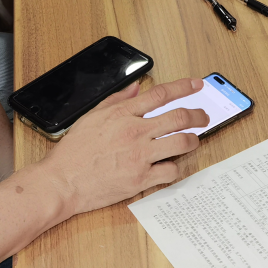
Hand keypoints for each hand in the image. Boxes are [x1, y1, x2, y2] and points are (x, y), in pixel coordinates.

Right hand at [40, 78, 208, 215]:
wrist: (63, 181)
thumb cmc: (74, 151)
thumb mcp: (91, 116)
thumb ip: (117, 100)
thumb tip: (136, 87)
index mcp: (123, 115)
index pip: (161, 94)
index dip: (183, 87)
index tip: (196, 85)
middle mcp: (136, 132)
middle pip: (179, 117)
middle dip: (198, 115)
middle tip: (204, 117)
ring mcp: (140, 157)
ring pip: (181, 143)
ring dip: (193, 141)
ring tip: (194, 141)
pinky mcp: (141, 180)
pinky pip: (171, 171)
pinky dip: (176, 168)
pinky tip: (173, 166)